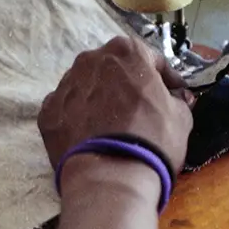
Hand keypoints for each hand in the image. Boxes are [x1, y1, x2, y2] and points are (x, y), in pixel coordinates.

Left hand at [38, 36, 193, 174]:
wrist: (111, 177)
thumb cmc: (153, 139)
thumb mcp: (181, 116)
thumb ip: (177, 98)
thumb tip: (176, 97)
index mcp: (127, 51)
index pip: (151, 59)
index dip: (165, 78)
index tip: (172, 94)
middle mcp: (91, 60)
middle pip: (114, 68)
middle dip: (127, 83)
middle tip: (141, 108)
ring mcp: (64, 85)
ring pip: (88, 86)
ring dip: (101, 98)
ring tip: (112, 124)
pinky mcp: (47, 112)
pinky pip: (68, 109)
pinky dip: (79, 117)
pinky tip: (91, 135)